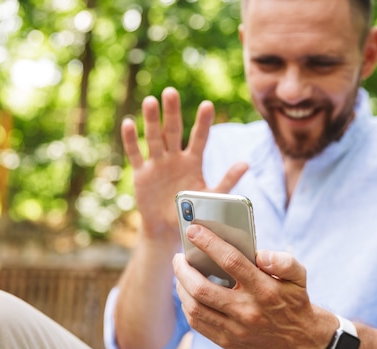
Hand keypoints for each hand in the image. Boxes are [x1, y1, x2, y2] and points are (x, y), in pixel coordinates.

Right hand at [122, 87, 247, 242]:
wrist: (168, 228)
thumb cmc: (192, 211)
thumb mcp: (211, 196)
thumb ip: (228, 180)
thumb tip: (247, 163)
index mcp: (193, 161)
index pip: (199, 138)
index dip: (203, 123)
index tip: (208, 105)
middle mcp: (174, 158)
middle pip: (173, 131)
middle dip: (171, 112)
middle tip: (171, 92)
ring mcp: (157, 163)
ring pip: (154, 138)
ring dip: (151, 120)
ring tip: (150, 101)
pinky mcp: (141, 173)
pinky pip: (136, 154)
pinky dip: (132, 140)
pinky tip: (129, 123)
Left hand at [173, 224, 335, 348]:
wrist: (301, 340)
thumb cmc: (295, 301)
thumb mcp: (299, 276)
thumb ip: (284, 261)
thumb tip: (261, 254)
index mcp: (264, 290)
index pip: (231, 261)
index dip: (209, 243)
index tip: (193, 230)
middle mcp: (248, 311)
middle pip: (202, 288)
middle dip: (184, 269)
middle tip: (179, 257)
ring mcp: (236, 330)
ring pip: (195, 308)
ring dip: (182, 288)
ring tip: (181, 274)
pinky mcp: (228, 342)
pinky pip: (198, 324)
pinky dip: (188, 307)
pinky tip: (188, 294)